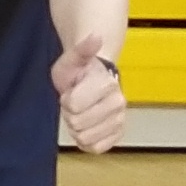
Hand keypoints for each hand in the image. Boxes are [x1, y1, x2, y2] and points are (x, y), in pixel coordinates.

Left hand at [52, 33, 128, 154]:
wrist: (93, 82)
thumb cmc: (80, 71)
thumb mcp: (73, 58)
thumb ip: (82, 49)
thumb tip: (96, 36)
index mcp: (107, 84)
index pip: (73, 105)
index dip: (66, 99)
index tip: (71, 90)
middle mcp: (118, 103)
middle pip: (76, 123)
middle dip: (69, 113)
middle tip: (76, 101)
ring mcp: (119, 120)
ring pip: (84, 138)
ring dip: (77, 127)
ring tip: (82, 112)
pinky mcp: (117, 135)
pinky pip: (95, 148)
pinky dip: (86, 140)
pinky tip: (88, 126)